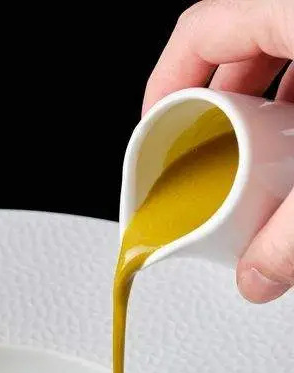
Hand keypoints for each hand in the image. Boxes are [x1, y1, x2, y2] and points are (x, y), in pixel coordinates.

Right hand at [144, 0, 293, 303]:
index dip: (165, 79)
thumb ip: (291, 233)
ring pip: (280, 53)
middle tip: (207, 153)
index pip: (202, 30)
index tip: (156, 126)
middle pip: (238, 44)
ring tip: (254, 152)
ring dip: (259, 104)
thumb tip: (257, 278)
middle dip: (213, 105)